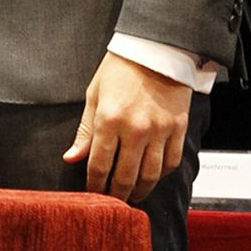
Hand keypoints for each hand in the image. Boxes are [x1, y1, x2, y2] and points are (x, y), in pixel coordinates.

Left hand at [63, 53, 191, 202]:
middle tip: (113, 202)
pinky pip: (171, 162)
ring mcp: (159, 130)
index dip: (95, 185)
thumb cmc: (122, 67)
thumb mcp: (95, 94)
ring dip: (139, 191)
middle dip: (117, 194)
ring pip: (150, 175)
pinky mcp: (178, 128)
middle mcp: (136, 129)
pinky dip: (161, 174)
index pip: (99, 165)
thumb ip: (85, 131)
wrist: (156, 48)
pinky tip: (152, 176)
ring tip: (132, 195)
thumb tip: (72, 157)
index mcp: (109, 119)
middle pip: (125, 177)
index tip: (93, 193)